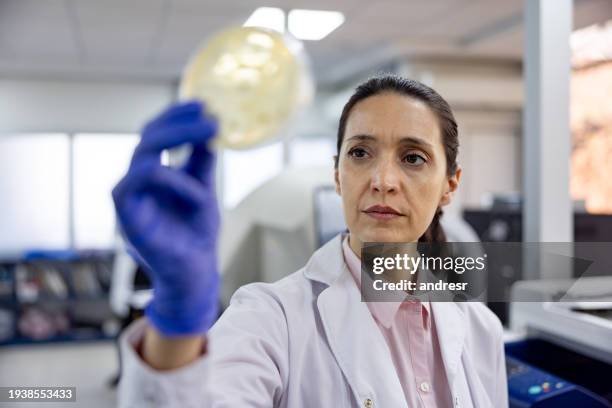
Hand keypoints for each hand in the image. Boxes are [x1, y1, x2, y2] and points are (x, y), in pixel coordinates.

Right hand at [112, 101, 219, 335]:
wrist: (194, 274)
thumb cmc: (195, 234)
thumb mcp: (203, 190)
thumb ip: (200, 163)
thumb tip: (208, 130)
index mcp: (151, 176)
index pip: (155, 136)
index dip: (175, 117)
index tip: (203, 103)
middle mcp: (137, 184)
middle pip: (146, 140)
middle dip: (178, 123)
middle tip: (208, 114)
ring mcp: (130, 200)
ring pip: (142, 157)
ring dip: (178, 140)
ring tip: (210, 134)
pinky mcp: (128, 219)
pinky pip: (139, 185)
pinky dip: (173, 183)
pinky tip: (199, 191)